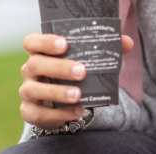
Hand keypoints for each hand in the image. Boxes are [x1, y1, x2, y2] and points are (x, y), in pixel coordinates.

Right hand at [18, 32, 133, 127]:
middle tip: (82, 71)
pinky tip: (76, 112)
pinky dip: (57, 114)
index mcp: (40, 52)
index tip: (64, 44)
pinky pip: (38, 113)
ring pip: (33, 90)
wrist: (67, 102)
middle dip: (59, 68)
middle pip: (35, 64)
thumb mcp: (91, 59)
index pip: (32, 42)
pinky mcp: (29, 111)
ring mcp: (28, 91)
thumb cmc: (77, 72)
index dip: (44, 41)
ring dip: (57, 92)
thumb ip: (108, 48)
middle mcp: (30, 70)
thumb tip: (127, 42)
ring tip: (78, 95)